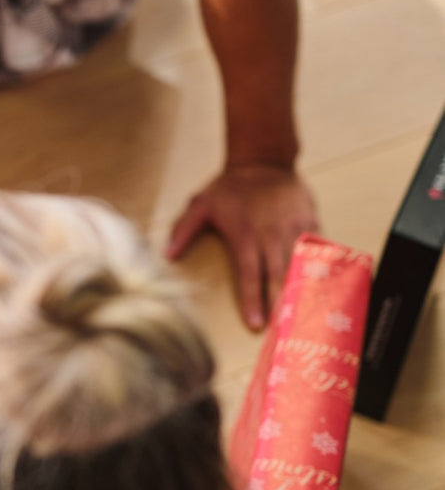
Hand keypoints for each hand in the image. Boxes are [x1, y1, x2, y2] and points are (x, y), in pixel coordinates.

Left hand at [166, 164, 318, 330]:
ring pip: (301, 265)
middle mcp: (272, 235)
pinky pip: (318, 248)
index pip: (250, 275)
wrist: (264, 160)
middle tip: (284, 329)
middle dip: (280, 303)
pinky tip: (322, 288)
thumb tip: (166, 255)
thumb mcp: (200, 204)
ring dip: (302, 290)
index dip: (253, 300)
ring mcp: (294, 228)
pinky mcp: (310, 222)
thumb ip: (183, 230)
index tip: (255, 324)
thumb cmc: (229, 187)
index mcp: (246, 236)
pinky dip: (320, 268)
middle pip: (278, 276)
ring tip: (303, 315)